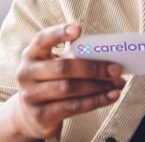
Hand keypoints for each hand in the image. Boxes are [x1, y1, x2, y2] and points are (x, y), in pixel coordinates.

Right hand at [4, 24, 125, 138]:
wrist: (31, 115)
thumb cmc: (50, 83)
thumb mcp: (53, 67)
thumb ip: (72, 58)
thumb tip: (108, 57)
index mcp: (31, 54)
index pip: (43, 39)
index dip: (59, 33)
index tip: (78, 29)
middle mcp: (26, 73)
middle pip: (63, 68)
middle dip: (93, 68)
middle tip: (116, 69)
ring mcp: (31, 95)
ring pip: (70, 88)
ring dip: (98, 86)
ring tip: (118, 84)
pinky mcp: (41, 115)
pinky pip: (73, 107)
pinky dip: (95, 101)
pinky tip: (111, 96)